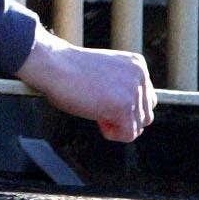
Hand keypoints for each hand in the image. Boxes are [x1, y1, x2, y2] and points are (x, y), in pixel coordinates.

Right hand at [16, 30, 156, 142]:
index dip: (123, 105)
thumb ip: (122, 88)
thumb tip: (132, 117)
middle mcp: (140, 76)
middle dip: (123, 117)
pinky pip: (128, 134)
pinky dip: (112, 133)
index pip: (146, 98)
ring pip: (138, 125)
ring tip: (96, 112)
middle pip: (146, 113)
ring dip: (117, 125)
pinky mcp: (124, 107)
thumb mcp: (104, 74)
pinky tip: (97, 119)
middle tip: (98, 107)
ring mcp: (134, 91)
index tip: (101, 98)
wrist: (52, 64)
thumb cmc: (68, 70)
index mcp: (137, 64)